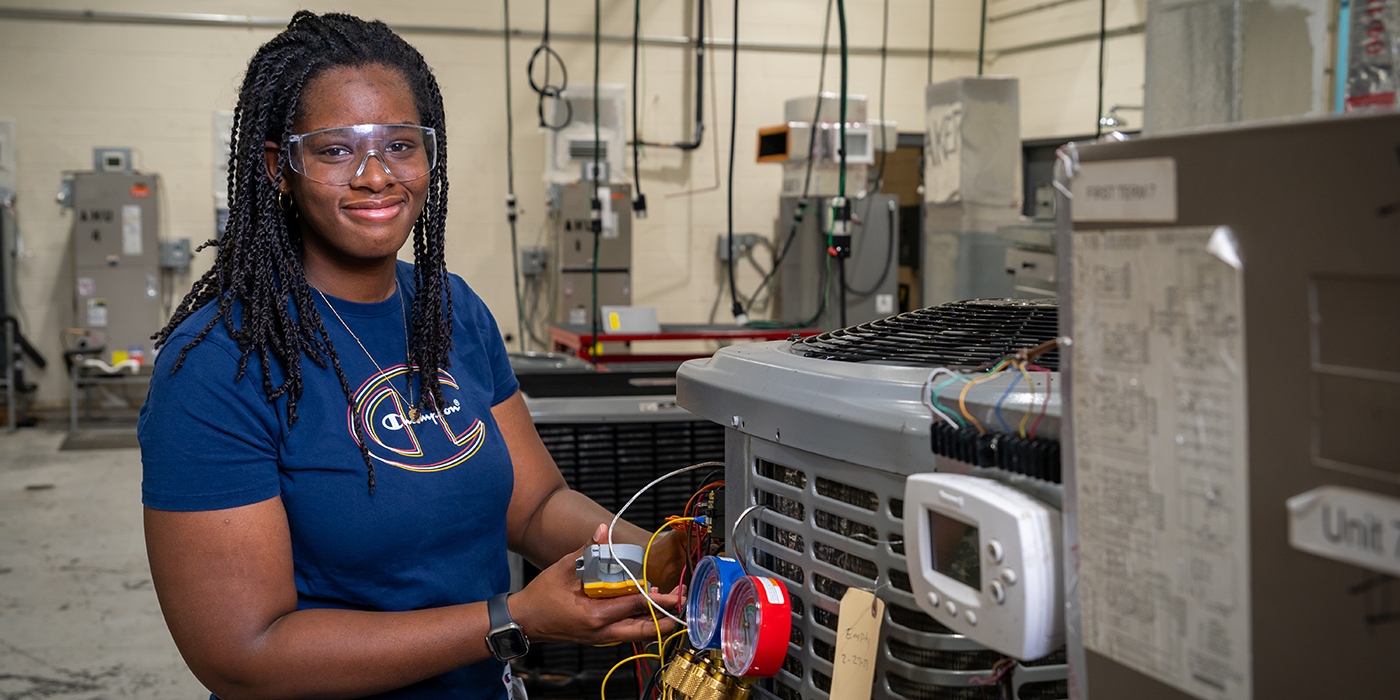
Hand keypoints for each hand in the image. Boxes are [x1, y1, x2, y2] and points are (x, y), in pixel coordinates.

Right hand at [510, 525, 681, 645]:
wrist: (523, 621)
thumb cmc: (541, 598)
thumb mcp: (563, 569)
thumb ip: (587, 551)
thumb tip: (602, 532)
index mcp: (596, 616)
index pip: (636, 606)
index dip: (659, 600)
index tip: (676, 594)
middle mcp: (602, 632)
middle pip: (643, 630)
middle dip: (666, 618)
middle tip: (682, 604)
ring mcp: (600, 638)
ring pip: (636, 633)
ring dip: (654, 621)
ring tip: (670, 605)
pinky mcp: (598, 637)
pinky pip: (625, 632)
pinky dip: (639, 621)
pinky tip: (646, 608)